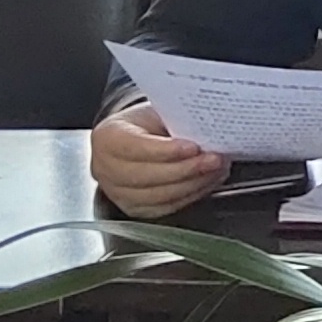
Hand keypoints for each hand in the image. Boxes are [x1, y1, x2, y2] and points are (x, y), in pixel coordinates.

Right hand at [92, 101, 225, 218]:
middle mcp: (106, 168)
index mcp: (108, 138)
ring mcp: (117, 192)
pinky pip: (165, 208)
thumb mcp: (155, 112)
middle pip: (148, 176)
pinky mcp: (134, 209)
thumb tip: (206, 130)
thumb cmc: (145, 123)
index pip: (136, 148)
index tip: (194, 147)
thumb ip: (173, 121)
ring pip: (159, 196)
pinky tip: (206, 182)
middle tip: (215, 159)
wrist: (133, 138)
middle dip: (187, 169)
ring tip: (216, 170)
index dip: (167, 150)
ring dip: (194, 184)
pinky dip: (190, 196)